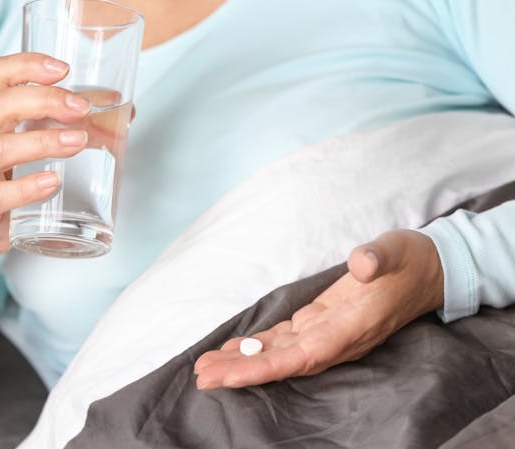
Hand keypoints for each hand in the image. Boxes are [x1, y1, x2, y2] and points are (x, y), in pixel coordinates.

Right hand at [0, 53, 91, 367]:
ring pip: (1, 148)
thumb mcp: (24, 144)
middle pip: (3, 105)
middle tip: (82, 108)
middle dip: (45, 100)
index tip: (63, 68)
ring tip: (78, 142)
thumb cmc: (2, 178)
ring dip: (43, 141)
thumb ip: (64, 124)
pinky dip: (27, 187)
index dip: (28, 64)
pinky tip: (52, 182)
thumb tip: (123, 111)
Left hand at [194, 229, 443, 389]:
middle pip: (282, 363)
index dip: (266, 368)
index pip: (302, 356)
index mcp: (350, 327)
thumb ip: (377, 258)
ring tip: (206, 368)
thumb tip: (362, 264)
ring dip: (242, 362)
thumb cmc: (409, 260)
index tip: (231, 376)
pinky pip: (283, 341)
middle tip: (202, 377)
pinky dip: (256, 348)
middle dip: (242, 371)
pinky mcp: (318, 322)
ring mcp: (324, 332)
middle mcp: (334, 338)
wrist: (426, 270)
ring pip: (278, 355)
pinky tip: (232, 352)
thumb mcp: (395, 251)